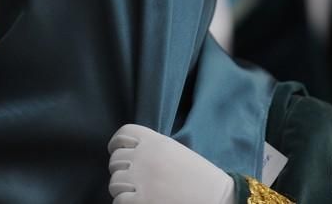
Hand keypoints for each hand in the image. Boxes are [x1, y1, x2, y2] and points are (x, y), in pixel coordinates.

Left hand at [108, 124, 234, 203]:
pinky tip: (139, 203)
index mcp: (155, 141)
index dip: (117, 144)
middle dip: (121, 170)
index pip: (124, 134)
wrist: (217, 197)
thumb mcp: (176, 151)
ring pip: (114, 182)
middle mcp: (145, 156)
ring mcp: (141, 179)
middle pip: (116, 159)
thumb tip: (132, 156)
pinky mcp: (141, 201)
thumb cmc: (200, 177)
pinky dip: (126, 203)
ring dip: (122, 189)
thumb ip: (154, 149)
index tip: (118, 152)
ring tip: (137, 193)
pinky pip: (119, 201)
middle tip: (133, 180)